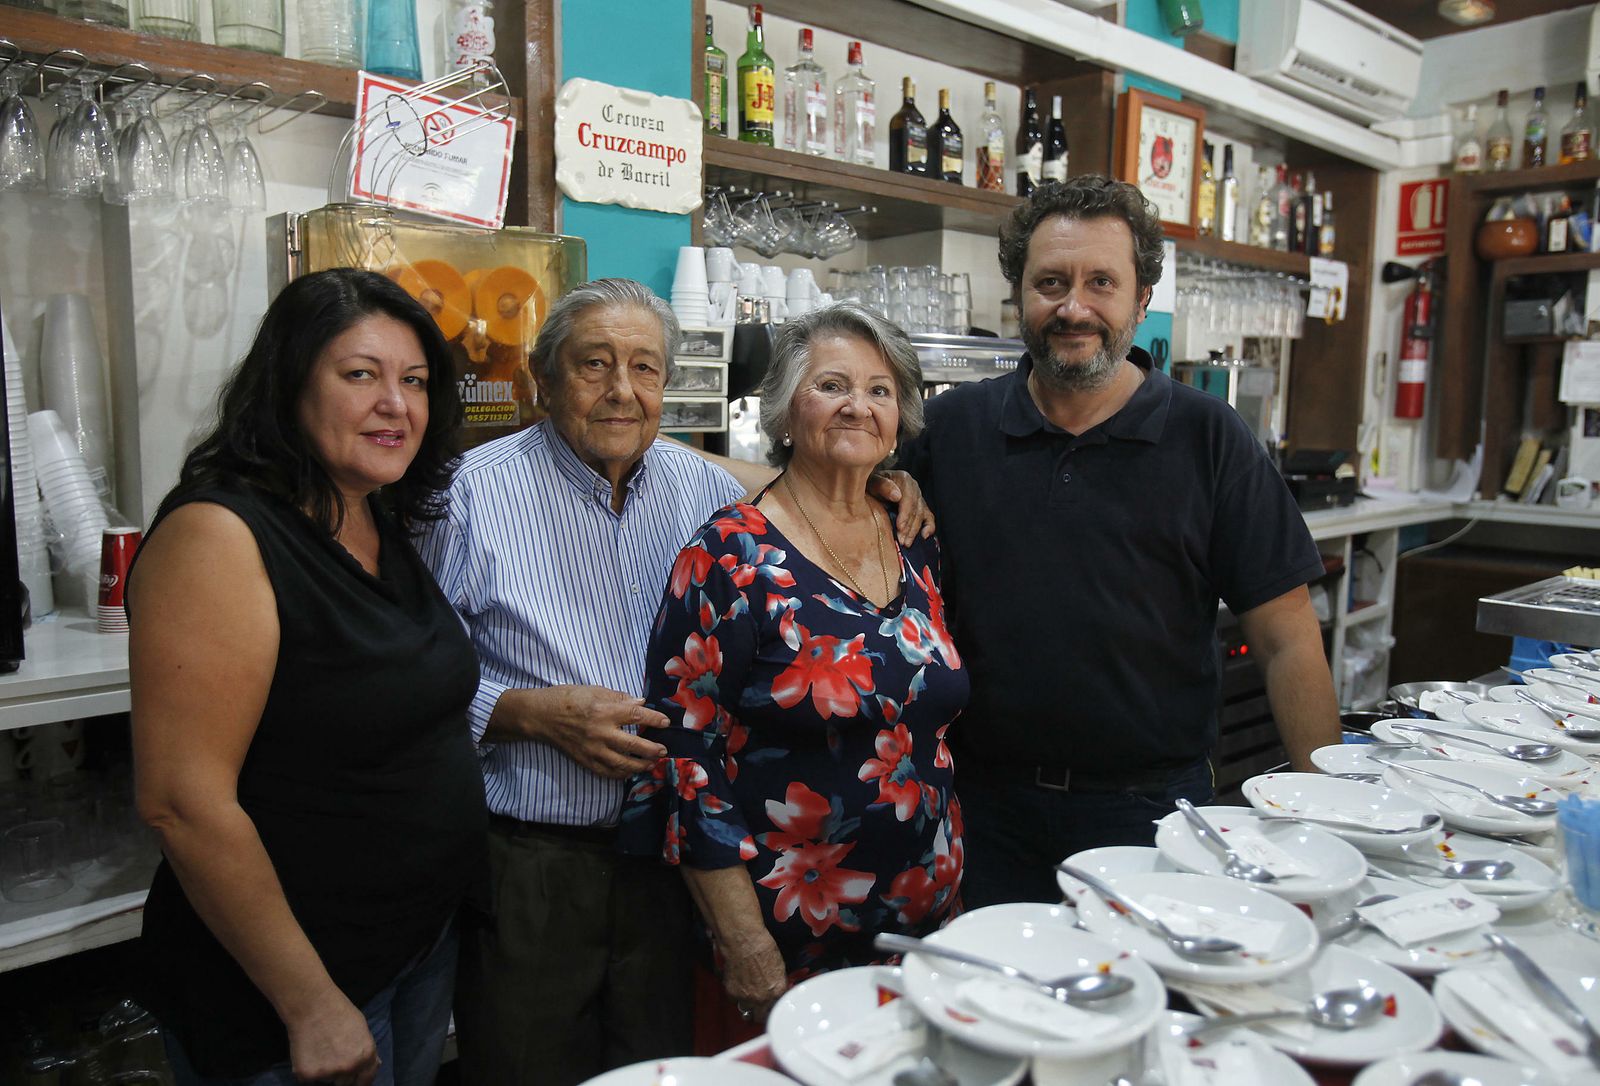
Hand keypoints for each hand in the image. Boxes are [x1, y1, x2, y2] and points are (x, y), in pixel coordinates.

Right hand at [286, 991, 378, 1085]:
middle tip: (333, 1056)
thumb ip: (367, 1051)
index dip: (359, 1080)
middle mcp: (349, 1068)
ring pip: (327, 1080)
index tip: (354, 1079)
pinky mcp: (307, 1075)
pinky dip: (308, 1069)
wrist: (311, 1005)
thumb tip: (374, 1065)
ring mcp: (327, 1073)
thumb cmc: (339, 1012)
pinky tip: (309, 1051)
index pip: (365, 1080)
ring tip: (320, 1050)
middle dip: (341, 1074)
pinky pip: (309, 1079)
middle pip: (345, 1083)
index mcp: (366, 1056)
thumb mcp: (362, 1029)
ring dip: (325, 1071)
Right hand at [516, 685, 669, 778]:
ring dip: (641, 765)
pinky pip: (607, 772)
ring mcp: (593, 750)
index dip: (654, 720)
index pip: (636, 716)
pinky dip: (622, 774)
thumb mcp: (594, 690)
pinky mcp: (585, 761)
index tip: (665, 722)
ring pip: (623, 764)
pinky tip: (631, 771)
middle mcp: (600, 733)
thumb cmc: (568, 698)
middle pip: (634, 745)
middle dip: (652, 749)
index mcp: (604, 711)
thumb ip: (619, 698)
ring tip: (652, 763)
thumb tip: (640, 703)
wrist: (541, 716)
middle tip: (663, 750)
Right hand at [720, 931, 787, 1026]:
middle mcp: (762, 999)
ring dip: (747, 1005)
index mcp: (777, 991)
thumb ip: (777, 982)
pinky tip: (737, 985)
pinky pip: (734, 1000)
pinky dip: (735, 995)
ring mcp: (746, 998)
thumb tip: (776, 988)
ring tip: (747, 997)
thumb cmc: (763, 947)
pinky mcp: (732, 993)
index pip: (777, 1008)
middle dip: (759, 1013)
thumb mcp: (779, 966)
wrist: (744, 942)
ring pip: (745, 1010)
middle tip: (758, 1008)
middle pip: (760, 1017)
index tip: (771, 1006)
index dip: (773, 1007)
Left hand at [869, 470, 934, 545]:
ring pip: (921, 515)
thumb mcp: (872, 482)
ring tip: (906, 543)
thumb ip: (883, 486)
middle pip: (916, 509)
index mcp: (904, 479)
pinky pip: (929, 517)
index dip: (905, 514)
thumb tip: (897, 496)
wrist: (873, 485)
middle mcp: (914, 487)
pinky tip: (924, 536)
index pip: (909, 499)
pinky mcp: (920, 506)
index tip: (900, 527)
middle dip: (909, 527)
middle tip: (901, 540)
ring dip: (914, 531)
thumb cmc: (871, 484)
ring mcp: (918, 497)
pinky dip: (929, 527)